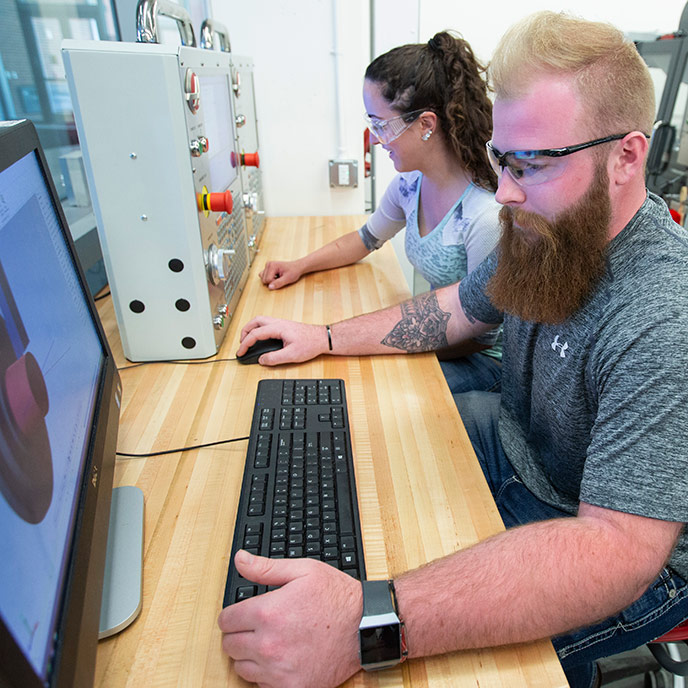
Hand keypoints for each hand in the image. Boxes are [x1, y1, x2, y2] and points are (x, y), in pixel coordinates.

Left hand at [218, 551, 361, 687]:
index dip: (232, 614)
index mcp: (268, 613)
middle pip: (229, 645)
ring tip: (268, 641)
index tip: (241, 614)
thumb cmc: (336, 597)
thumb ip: (265, 567)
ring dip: (249, 655)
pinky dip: (265, 673)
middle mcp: (269, 644)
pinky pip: (260, 685)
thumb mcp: (302, 571)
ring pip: (241, 667)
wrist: (364, 627)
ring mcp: (279, 670)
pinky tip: (280, 658)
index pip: (226, 621)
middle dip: (238, 633)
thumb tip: (240, 559)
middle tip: (256, 626)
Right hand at [238, 316, 328, 365]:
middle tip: (241, 344)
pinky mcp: (284, 325)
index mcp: (278, 328)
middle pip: (255, 322)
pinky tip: (260, 337)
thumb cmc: (311, 344)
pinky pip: (266, 323)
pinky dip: (258, 329)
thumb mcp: (291, 355)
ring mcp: (281, 323)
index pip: (255, 334)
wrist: (323, 338)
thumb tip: (262, 360)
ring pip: (260, 321)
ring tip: (248, 340)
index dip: (245, 344)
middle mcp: (278, 322)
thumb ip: (274, 358)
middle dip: (245, 332)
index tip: (240, 352)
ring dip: (251, 329)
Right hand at [259, 260, 302, 289]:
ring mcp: (267, 266)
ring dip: (270, 280)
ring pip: (263, 278)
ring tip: (278, 277)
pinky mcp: (267, 268)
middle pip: (264, 280)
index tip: (282, 279)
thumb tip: (269, 287)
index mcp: (272, 266)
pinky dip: (269, 278)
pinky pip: (264, 276)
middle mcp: (268, 264)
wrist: (297, 267)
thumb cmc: (293, 272)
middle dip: (272, 282)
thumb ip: (278, 283)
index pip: (268, 280)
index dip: (274, 283)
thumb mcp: (288, 279)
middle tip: (280, 278)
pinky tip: (276, 276)